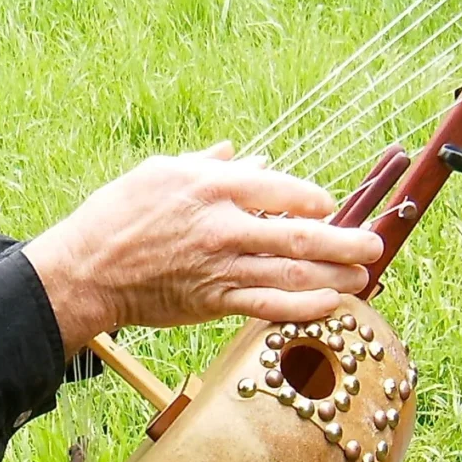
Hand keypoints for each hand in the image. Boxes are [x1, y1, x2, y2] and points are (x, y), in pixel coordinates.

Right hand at [23, 141, 382, 358]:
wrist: (87, 270)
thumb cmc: (119, 214)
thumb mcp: (161, 172)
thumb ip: (209, 164)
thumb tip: (246, 155)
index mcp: (213, 188)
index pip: (281, 190)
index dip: (314, 200)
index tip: (331, 205)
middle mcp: (224, 227)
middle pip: (298, 236)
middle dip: (344, 242)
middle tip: (375, 245)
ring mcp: (221, 267)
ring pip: (291, 274)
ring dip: (335, 277)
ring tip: (365, 277)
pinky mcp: (214, 301)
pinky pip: (268, 305)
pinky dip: (303, 307)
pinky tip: (331, 305)